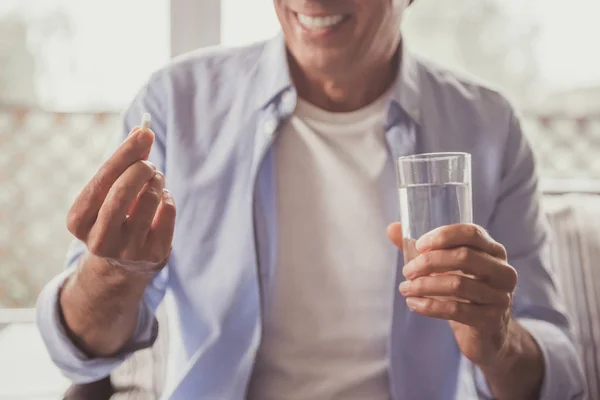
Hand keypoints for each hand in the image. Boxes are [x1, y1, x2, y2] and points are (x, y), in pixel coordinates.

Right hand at [67, 127, 175, 274]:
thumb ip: (124, 162)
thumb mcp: (109, 192)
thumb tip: (143, 130)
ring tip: (155, 179)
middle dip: (141, 168)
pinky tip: (161, 198)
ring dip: (157, 181)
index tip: (144, 132)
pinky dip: (167, 198)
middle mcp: (99, 240)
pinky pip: (167, 212)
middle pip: (122, 192)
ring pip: (149, 201)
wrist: (123, 265)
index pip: (102, 179)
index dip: (125, 153)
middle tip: (149, 163)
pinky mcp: (153, 255)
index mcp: (78, 221)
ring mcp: (127, 251)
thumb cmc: (114, 215)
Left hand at [387, 223, 517, 366]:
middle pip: (464, 256)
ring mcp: (500, 296)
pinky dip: (429, 306)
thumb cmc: (464, 294)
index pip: (471, 233)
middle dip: (429, 262)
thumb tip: (392, 228)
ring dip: (424, 285)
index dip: (443, 236)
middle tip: (407, 271)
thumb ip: (423, 249)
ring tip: (405, 288)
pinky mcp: (491, 320)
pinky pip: (456, 310)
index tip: (419, 245)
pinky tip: (413, 304)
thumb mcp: (447, 269)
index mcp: (494, 251)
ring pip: (458, 284)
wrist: (488, 335)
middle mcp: (503, 271)